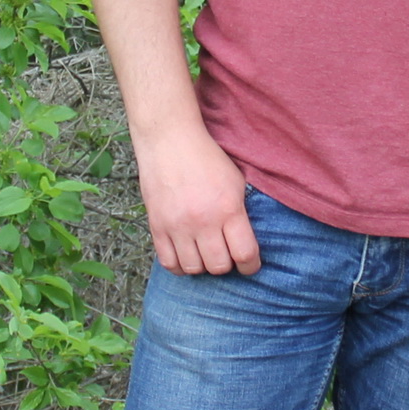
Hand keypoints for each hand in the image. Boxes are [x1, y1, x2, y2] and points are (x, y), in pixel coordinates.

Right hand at [137, 127, 257, 275]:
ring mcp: (177, 226)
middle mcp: (203, 221)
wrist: (170, 141)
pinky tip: (186, 255)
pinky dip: (179, 265)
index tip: (249, 264)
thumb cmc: (206, 158)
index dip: (251, 266)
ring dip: (203, 266)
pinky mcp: (157, 226)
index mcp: (228, 209)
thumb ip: (240, 215)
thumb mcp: (236, 182)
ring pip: (193, 269)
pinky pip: (169, 263)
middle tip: (225, 254)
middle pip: (219, 267)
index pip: (245, 254)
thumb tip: (244, 244)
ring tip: (205, 253)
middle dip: (226, 265)